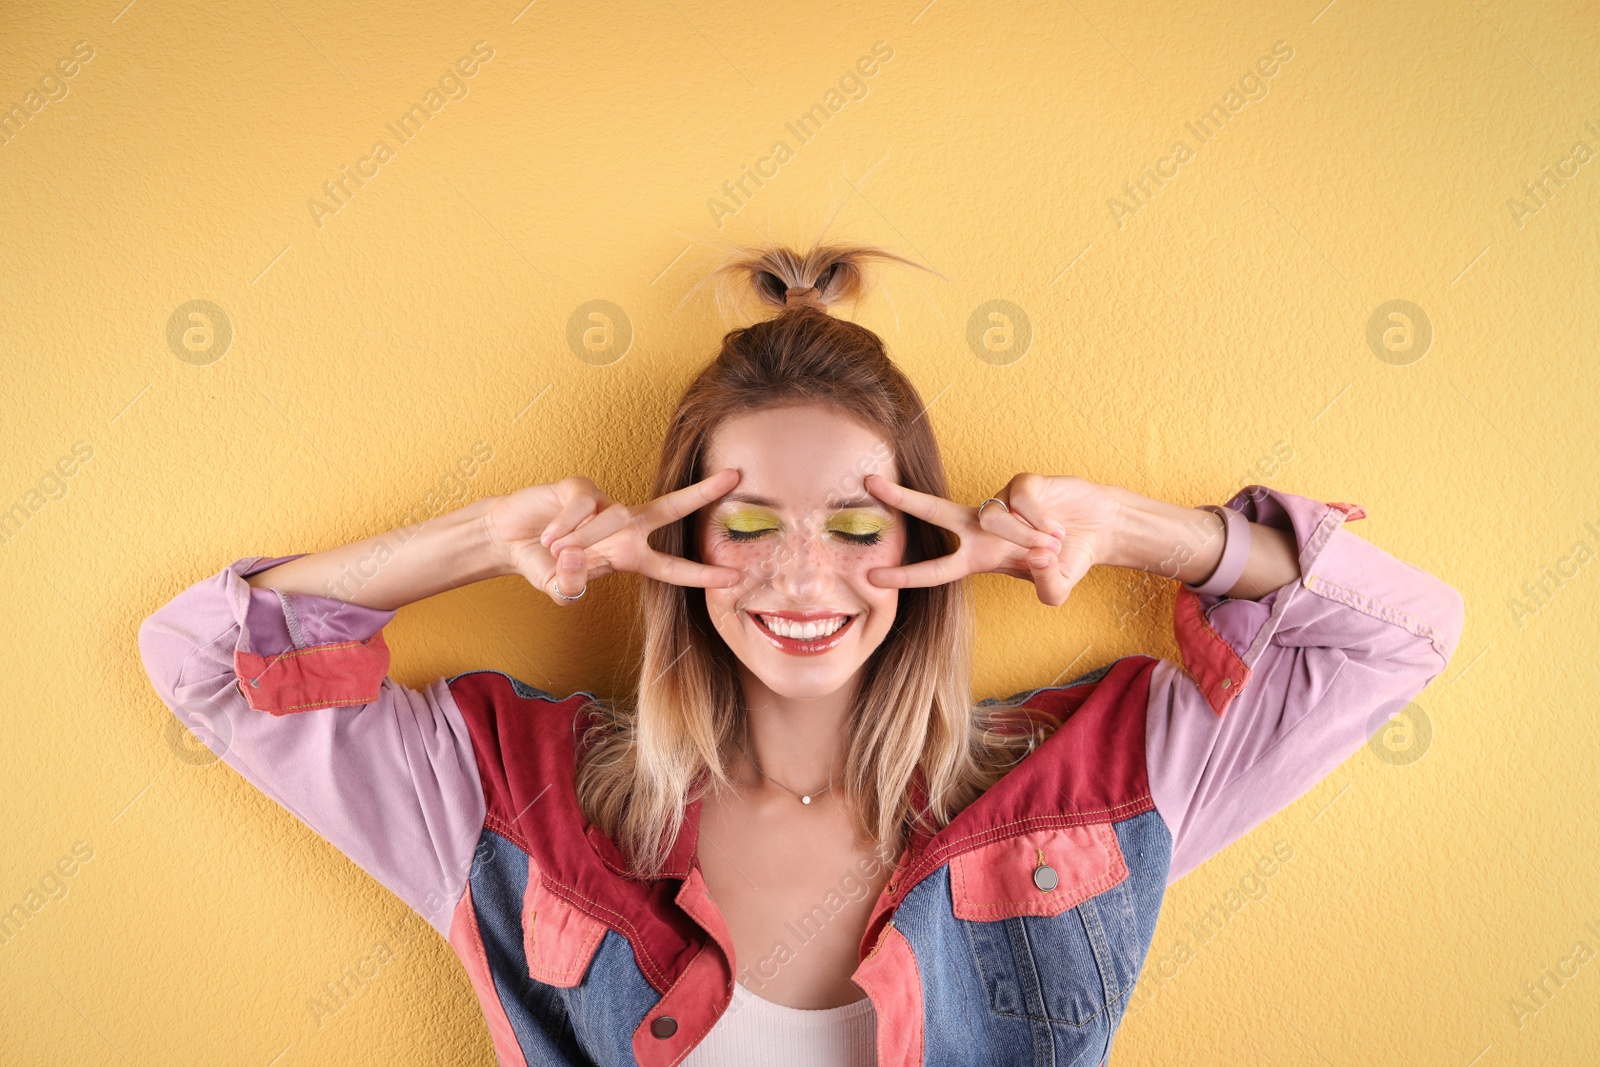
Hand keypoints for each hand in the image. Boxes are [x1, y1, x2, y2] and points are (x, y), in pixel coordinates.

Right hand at [487, 470, 744, 604]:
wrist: (509, 539)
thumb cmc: (544, 565)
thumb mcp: (559, 589)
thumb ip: (570, 587)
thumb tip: (578, 561)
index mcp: (630, 556)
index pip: (673, 568)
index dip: (703, 573)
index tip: (736, 577)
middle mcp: (625, 527)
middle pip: (672, 508)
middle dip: (704, 493)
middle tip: (736, 476)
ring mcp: (604, 504)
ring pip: (610, 519)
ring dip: (581, 541)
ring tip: (555, 550)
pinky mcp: (581, 487)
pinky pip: (582, 506)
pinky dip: (564, 526)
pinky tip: (547, 535)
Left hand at [862, 472, 1119, 605]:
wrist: (1099, 529)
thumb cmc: (1068, 560)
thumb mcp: (1057, 587)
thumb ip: (1050, 589)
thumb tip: (1039, 562)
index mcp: (979, 558)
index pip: (935, 570)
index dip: (905, 575)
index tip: (871, 577)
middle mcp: (981, 528)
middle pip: (933, 511)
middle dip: (901, 498)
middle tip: (867, 483)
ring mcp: (999, 502)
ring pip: (994, 518)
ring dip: (1026, 538)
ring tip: (1052, 542)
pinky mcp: (1020, 483)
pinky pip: (1020, 502)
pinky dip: (1041, 519)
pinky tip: (1057, 523)